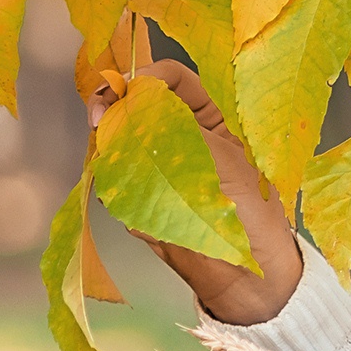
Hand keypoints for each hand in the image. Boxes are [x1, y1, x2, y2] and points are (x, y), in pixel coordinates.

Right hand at [90, 58, 304, 326]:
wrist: (246, 274)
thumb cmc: (251, 208)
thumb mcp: (219, 155)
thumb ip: (175, 125)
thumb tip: (133, 95)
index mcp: (209, 116)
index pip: (171, 79)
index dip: (148, 77)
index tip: (129, 87)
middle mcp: (178, 136)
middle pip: (135, 108)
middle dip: (117, 111)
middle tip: (99, 118)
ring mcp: (156, 168)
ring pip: (119, 145)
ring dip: (118, 153)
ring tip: (131, 170)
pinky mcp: (141, 200)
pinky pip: (117, 186)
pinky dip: (122, 192)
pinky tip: (143, 207)